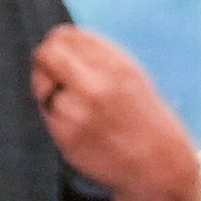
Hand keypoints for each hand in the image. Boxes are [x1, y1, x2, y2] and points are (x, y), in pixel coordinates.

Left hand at [32, 26, 195, 200]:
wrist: (158, 165)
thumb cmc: (143, 119)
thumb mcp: (130, 75)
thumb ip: (95, 56)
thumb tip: (55, 43)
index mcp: (115, 65)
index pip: (64, 35)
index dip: (55, 44)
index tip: (57, 56)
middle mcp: (96, 85)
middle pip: (46, 55)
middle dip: (41, 64)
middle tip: (49, 78)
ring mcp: (80, 113)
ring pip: (44, 89)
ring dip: (54, 98)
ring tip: (81, 114)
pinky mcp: (67, 138)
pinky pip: (47, 117)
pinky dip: (57, 121)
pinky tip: (81, 130)